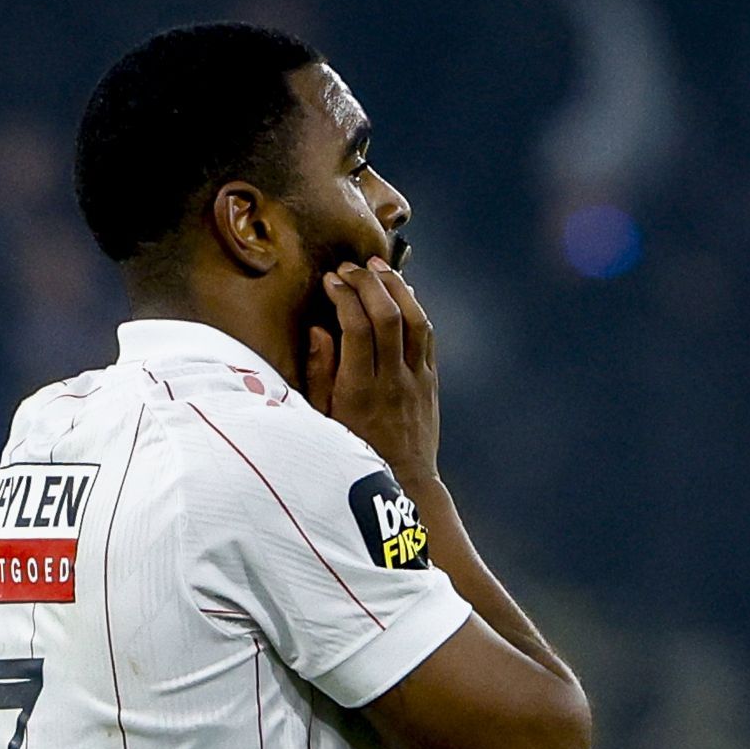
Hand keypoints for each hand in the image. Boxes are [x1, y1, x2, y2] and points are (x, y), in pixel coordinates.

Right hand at [304, 257, 439, 487]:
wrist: (404, 481)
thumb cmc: (353, 451)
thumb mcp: (322, 420)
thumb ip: (319, 373)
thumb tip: (318, 330)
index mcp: (359, 391)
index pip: (357, 328)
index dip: (344, 296)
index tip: (330, 281)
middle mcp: (392, 381)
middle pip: (388, 316)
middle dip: (368, 283)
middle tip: (350, 268)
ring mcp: (416, 379)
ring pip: (414, 320)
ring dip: (396, 287)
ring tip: (376, 267)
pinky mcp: (431, 381)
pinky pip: (427, 335)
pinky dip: (414, 308)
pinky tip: (402, 292)